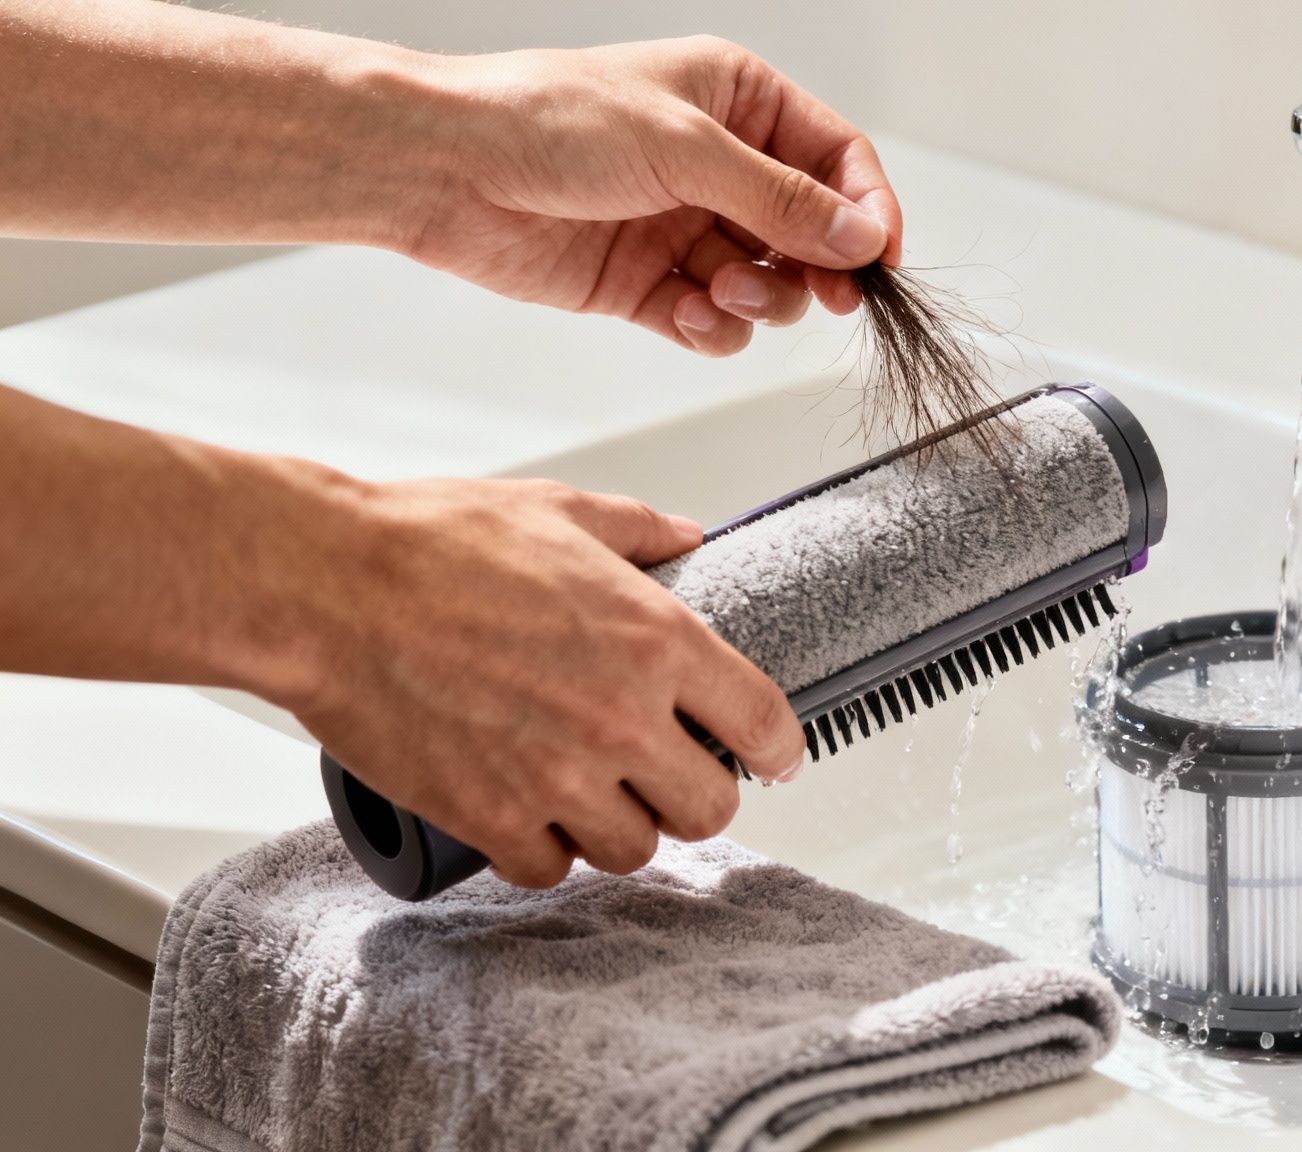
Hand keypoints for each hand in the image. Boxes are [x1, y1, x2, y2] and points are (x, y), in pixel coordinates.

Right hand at [289, 474, 806, 887]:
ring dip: (624, 829)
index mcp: (655, 640)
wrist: (325, 587)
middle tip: (675, 778)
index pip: (763, 723)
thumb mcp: (559, 512)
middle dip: (700, 797)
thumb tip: (686, 539)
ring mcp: (555, 776)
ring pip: (634, 851)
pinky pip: (548, 869)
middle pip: (710, 809)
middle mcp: (620, 717)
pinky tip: (535, 818)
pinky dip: (547, 852)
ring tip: (600, 797)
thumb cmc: (430, 543)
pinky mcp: (488, 816)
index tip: (774, 758)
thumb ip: (638, 531)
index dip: (779, 750)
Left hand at [406, 37, 902, 354]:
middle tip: (827, 297)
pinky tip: (681, 311)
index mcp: (737, 101)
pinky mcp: (650, 284)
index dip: (867, 209)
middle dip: (816, 268)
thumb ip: (781, 199)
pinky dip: (711, 328)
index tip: (880, 261)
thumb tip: (861, 235)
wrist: (446, 169)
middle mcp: (718, 164)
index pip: (836, 159)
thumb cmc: (548, 120)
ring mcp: (685, 227)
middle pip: (811, 232)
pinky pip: (715, 322)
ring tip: (717, 288)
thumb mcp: (685, 148)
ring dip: (757, 299)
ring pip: (768, 285)